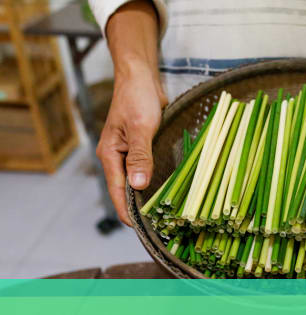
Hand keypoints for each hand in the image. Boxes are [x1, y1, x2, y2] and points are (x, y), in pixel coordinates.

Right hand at [96, 65, 166, 225]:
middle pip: (127, 189)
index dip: (127, 211)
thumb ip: (140, 156)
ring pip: (138, 180)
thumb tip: (138, 185)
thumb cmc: (137, 97)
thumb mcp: (141, 127)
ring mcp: (130, 152)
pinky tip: (168, 188)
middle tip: (159, 224)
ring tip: (165, 213)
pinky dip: (155, 179)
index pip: (117, 191)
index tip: (141, 228)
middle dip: (139, 207)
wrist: (140, 76)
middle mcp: (118, 156)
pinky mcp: (142, 146)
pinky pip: (147, 168)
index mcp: (111, 154)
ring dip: (148, 194)